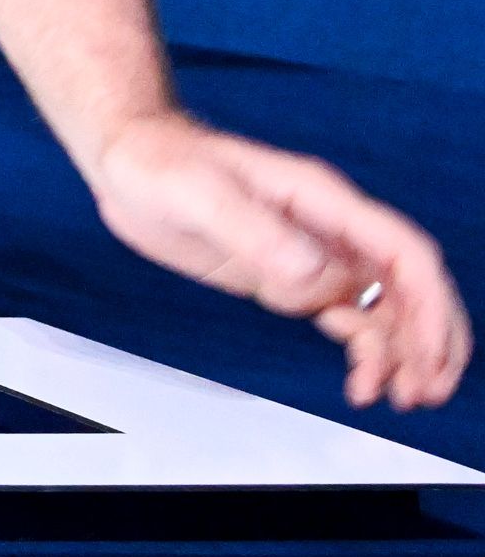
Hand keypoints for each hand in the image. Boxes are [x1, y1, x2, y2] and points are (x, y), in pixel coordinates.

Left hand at [86, 115, 467, 409]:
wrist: (125, 158)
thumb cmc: (159, 161)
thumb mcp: (198, 193)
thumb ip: (256, 232)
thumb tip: (314, 276)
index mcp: (322, 200)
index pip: (403, 254)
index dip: (429, 306)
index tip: (432, 355)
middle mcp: (329, 228)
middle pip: (409, 286)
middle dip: (430, 338)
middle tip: (425, 391)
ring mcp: (311, 253)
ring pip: (384, 308)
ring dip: (402, 352)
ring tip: (400, 398)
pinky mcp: (286, 275)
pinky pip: (347, 316)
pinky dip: (365, 351)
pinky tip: (362, 384)